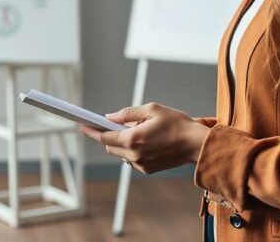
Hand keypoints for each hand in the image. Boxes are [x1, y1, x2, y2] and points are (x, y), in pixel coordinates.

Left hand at [81, 102, 209, 173]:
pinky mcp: (148, 169)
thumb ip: (127, 114)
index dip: (92, 132)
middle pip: (110, 147)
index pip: (104, 137)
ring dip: (119, 144)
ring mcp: (141, 164)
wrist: (197, 144)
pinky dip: (131, 150)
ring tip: (130, 131)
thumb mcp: (151, 109)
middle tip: (104, 125)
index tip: (82, 126)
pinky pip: (131, 159)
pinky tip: (141, 141)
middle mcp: (134, 154)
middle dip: (106, 136)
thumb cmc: (176, 123)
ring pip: (120, 154)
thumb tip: (109, 117)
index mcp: (133, 139)